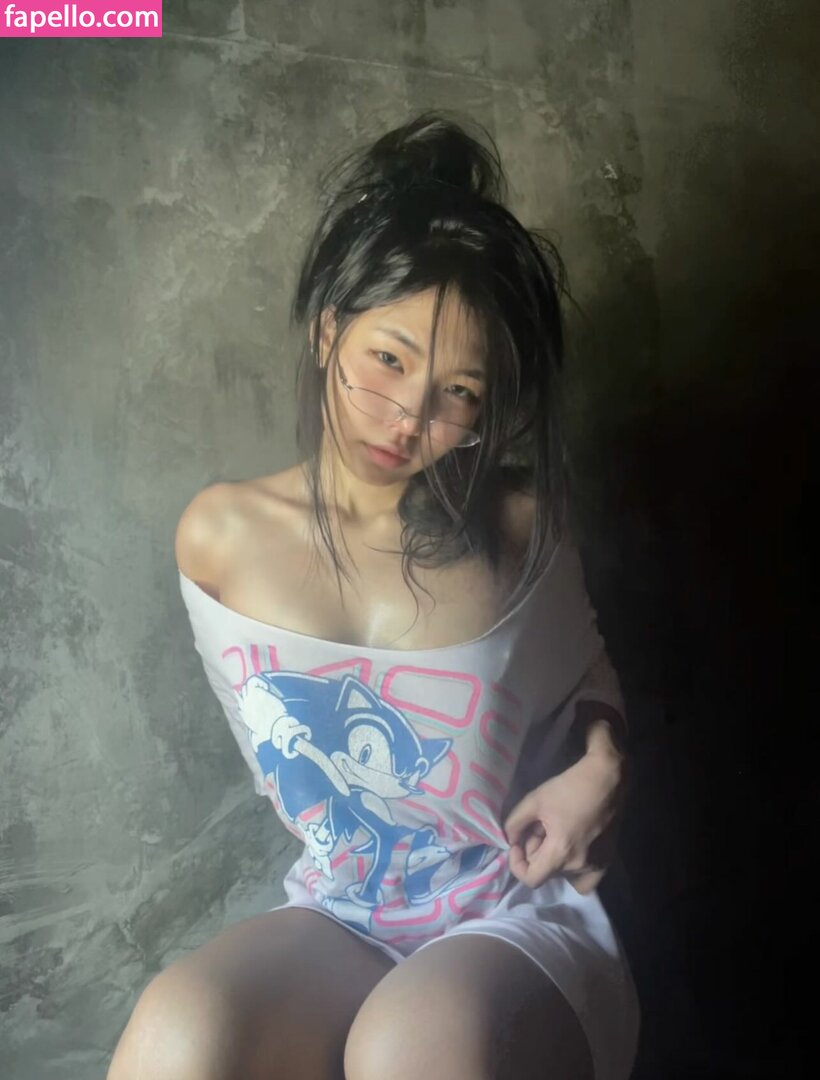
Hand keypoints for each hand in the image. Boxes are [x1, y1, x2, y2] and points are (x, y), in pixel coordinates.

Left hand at [502, 749, 624, 894]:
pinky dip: (574, 872)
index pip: (531, 879)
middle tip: (539, 827)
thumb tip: (512, 842)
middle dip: (536, 853)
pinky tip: (571, 851)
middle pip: (546, 873)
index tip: (517, 844)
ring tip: (556, 834)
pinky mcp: (607, 860)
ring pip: (563, 874)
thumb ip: (514, 825)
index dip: (517, 864)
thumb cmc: (569, 788)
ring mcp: (597, 866)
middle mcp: (580, 866)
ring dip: (553, 859)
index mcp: (561, 853)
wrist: (605, 779)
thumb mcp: (534, 800)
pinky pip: (585, 880)